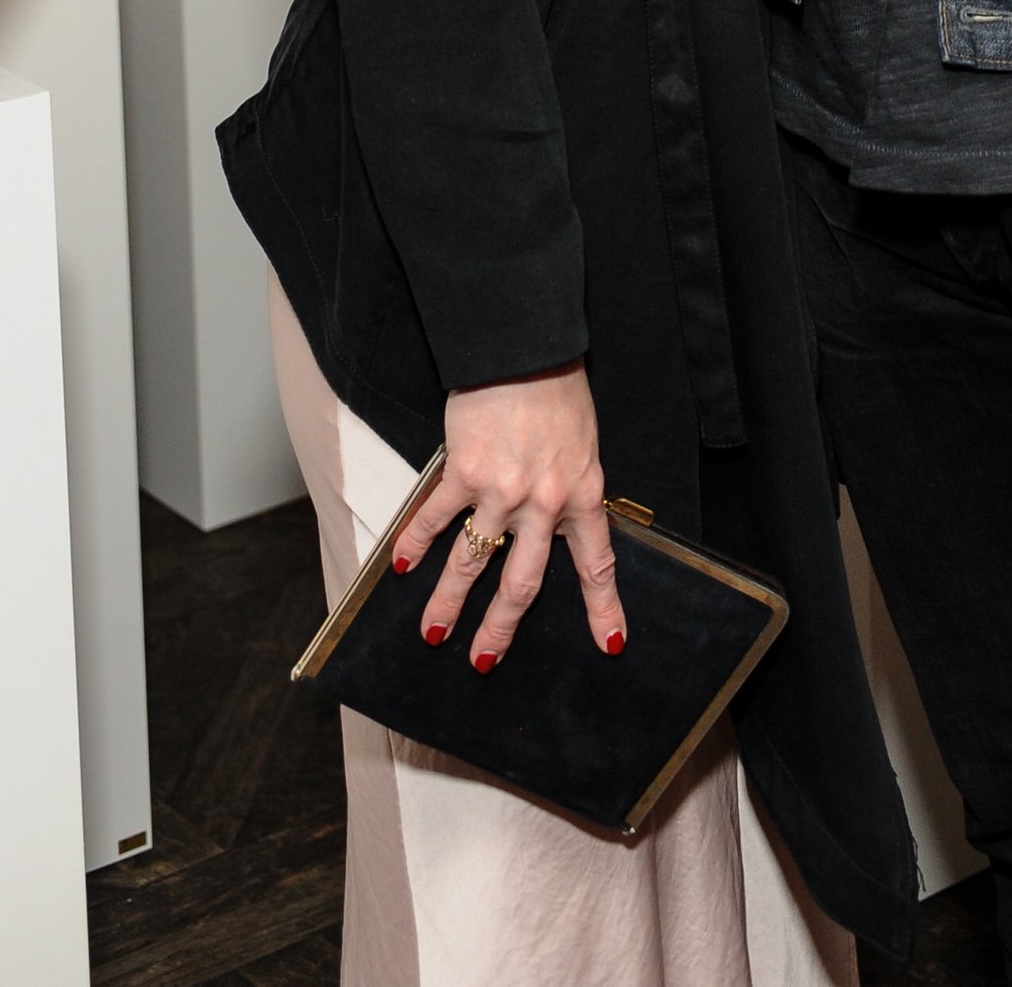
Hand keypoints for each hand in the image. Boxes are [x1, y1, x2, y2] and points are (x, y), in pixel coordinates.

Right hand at [392, 365, 624, 670]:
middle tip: (485, 663)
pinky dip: (417, 542)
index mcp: (582, 495)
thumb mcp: (582, 444)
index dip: (602, 607)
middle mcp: (543, 503)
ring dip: (448, 604)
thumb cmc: (560, 390)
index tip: (608, 643)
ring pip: (472, 563)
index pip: (596, 564)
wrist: (528, 348)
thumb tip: (552, 523)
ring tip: (433, 634)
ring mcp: (501, 490)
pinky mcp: (464, 470)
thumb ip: (568, 488)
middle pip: (522, 584)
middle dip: (501, 629)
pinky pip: (438, 517)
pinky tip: (403, 564)